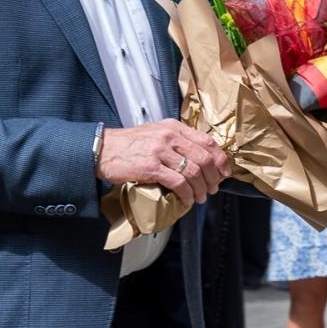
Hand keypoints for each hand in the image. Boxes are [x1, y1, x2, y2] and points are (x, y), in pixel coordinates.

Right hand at [98, 120, 231, 206]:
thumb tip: (199, 159)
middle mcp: (170, 137)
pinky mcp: (151, 167)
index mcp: (174, 127)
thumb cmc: (128, 144)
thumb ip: (177, 141)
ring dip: (201, 189)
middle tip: (213, 188)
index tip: (224, 172)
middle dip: (213, 178)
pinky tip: (186, 199)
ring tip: (200, 197)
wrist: (101, 149)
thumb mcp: (156, 134)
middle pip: (204, 158)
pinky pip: (178, 182)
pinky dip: (186, 194)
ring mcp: (161, 151)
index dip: (221, 159)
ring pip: (193, 172)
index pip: (208, 142)